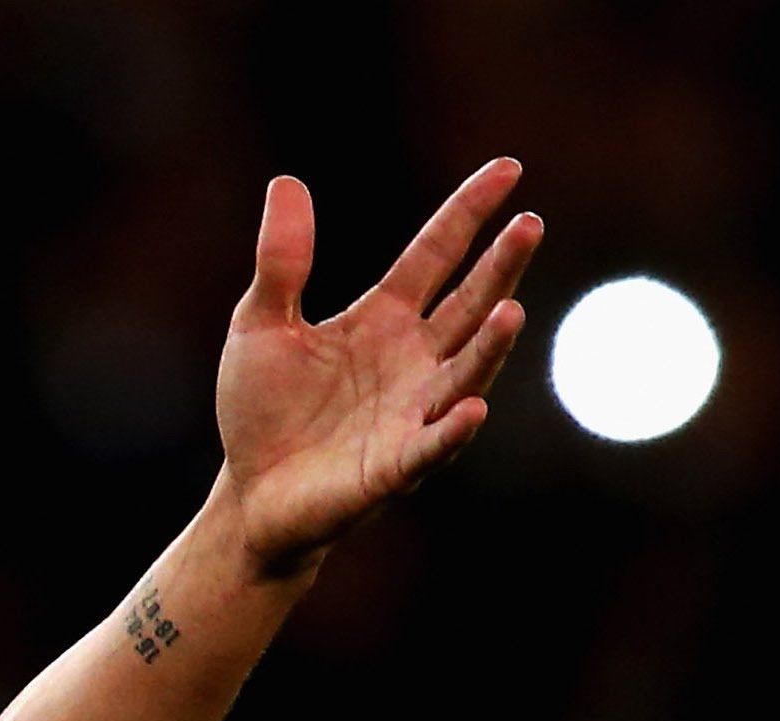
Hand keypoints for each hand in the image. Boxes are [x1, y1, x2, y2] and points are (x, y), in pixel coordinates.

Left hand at [215, 161, 543, 574]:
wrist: (250, 492)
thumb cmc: (262, 410)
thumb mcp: (259, 324)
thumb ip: (281, 262)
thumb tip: (286, 182)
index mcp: (384, 318)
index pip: (437, 254)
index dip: (469, 213)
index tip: (509, 169)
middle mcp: (413, 359)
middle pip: (469, 305)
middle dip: (501, 268)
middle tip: (530, 225)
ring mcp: (412, 411)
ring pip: (465, 373)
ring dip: (490, 347)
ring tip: (512, 312)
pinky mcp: (395, 466)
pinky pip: (431, 446)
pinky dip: (452, 430)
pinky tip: (472, 409)